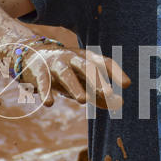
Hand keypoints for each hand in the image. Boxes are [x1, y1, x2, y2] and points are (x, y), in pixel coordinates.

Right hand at [15, 45, 129, 110]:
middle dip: (98, 79)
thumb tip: (120, 104)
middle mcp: (73, 58)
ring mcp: (55, 64)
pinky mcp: (39, 72)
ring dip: (74, 86)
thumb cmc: (66, 72)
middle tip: (109, 92)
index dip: (116, 72)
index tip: (128, 84)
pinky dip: (46, 91)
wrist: (32, 56)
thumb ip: (101, 94)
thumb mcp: (83, 80)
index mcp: (87, 58)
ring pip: (66, 73)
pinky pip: (43, 82)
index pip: (104, 62)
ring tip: (82, 100)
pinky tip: (49, 103)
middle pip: (87, 66)